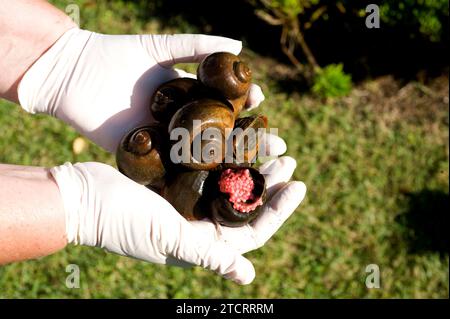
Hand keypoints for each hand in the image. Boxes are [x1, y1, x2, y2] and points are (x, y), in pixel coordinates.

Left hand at [18, 27, 267, 152]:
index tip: (265, 104)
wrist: (73, 72)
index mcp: (185, 97)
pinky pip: (171, 169)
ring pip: (201, 154)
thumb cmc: (116, 53)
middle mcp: (178, 121)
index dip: (244, 104)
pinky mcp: (144, 158)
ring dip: (229, 162)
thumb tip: (240, 48)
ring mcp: (163, 141)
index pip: (222, 103)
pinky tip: (218, 183)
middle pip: (219, 133)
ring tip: (256, 165)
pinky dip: (193, 177)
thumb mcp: (161, 47)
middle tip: (276, 143)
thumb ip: (198, 47)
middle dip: (248, 138)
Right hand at [50, 157, 305, 284]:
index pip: (252, 230)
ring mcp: (187, 199)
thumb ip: (209, 254)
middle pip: (245, 204)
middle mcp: (198, 222)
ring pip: (230, 181)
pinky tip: (238, 134)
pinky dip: (225, 151)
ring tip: (272, 143)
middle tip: (289, 158)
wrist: (81, 197)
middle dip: (270, 183)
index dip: (278, 209)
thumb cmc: (122, 221)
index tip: (298, 184)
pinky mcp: (175, 178)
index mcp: (201, 242)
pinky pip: (209, 164)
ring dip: (251, 163)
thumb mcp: (168, 238)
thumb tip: (248, 275)